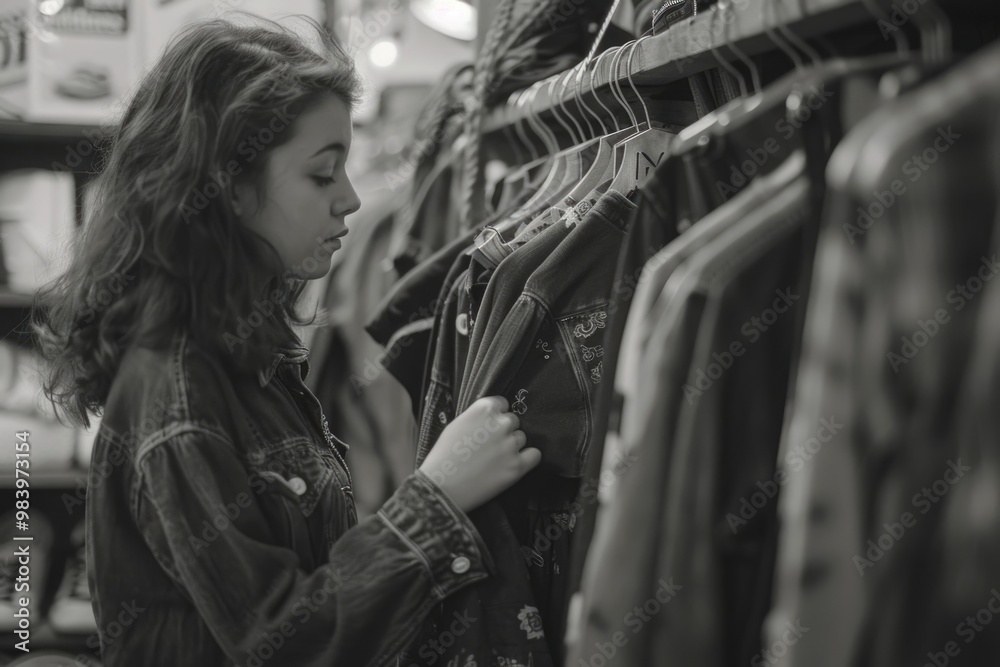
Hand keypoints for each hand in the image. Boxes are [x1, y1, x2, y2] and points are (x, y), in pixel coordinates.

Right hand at [419, 396, 540, 512]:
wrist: (442, 487)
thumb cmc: (444, 456)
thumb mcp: (457, 425)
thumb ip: (478, 418)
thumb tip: (491, 419)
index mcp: (485, 408)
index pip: (502, 404)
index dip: (495, 417)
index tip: (488, 428)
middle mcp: (501, 423)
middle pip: (513, 421)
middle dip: (503, 432)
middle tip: (489, 446)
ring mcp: (511, 445)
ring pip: (521, 438)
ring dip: (512, 446)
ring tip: (495, 459)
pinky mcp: (518, 466)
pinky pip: (534, 455)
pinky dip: (527, 459)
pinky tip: (514, 464)